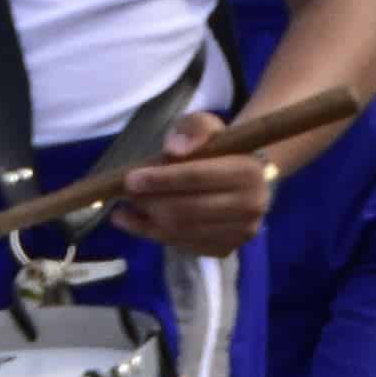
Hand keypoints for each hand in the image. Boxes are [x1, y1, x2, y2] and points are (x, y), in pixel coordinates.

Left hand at [106, 108, 281, 258]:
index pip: (198, 177)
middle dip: (149, 203)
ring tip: (124, 210)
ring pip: (181, 232)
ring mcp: (240, 233)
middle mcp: (251, 207)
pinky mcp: (227, 249)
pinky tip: (138, 223)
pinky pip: (182, 245)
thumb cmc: (219, 149)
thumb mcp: (205, 126)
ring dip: (146, 221)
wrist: (243, 179)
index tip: (129, 179)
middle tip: (126, 195)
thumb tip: (174, 150)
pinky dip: (154, 235)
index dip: (161, 179)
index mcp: (249, 172)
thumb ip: (192, 130)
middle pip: (186, 210)